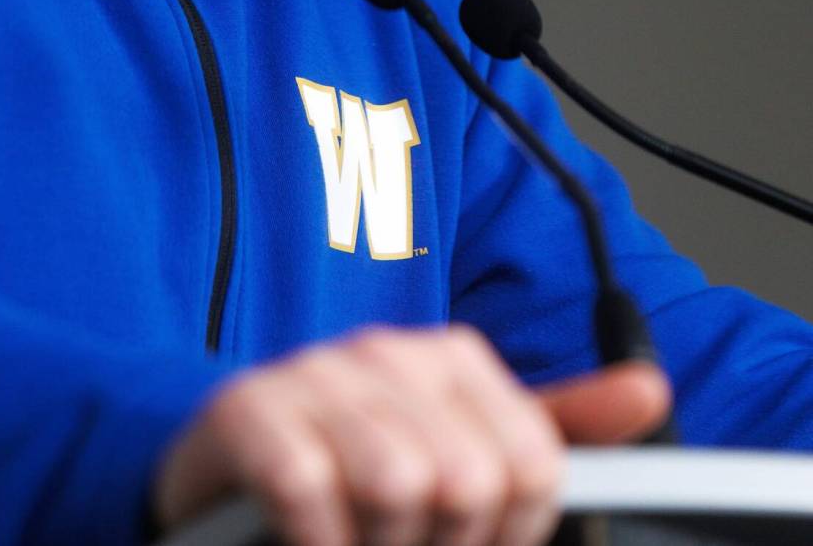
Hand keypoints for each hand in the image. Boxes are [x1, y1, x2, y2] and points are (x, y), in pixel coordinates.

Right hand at [152, 325, 670, 545]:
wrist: (227, 471)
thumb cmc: (354, 472)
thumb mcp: (459, 450)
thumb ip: (553, 429)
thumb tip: (649, 391)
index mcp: (449, 357)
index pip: (534, 465)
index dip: (507, 535)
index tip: (463, 539)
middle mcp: (385, 350)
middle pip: (470, 480)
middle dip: (438, 543)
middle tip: (398, 543)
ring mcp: (313, 371)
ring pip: (397, 480)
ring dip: (374, 544)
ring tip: (353, 539)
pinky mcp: (246, 409)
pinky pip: (309, 488)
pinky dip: (315, 539)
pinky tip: (304, 538)